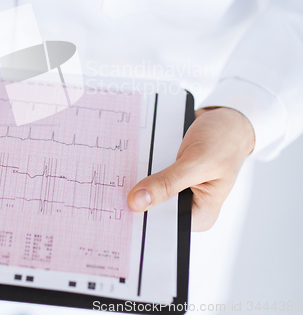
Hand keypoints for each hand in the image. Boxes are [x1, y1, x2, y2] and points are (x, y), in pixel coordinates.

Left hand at [127, 107, 254, 230]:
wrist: (226, 120)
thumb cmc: (223, 141)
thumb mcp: (198, 162)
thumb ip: (168, 183)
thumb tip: (137, 202)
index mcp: (200, 215)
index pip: (162, 224)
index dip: (140, 216)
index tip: (119, 205)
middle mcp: (186, 206)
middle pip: (151, 207)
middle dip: (136, 193)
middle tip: (118, 179)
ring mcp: (176, 189)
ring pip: (146, 188)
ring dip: (135, 175)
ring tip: (124, 162)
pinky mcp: (168, 174)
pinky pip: (146, 172)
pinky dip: (140, 163)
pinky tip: (133, 151)